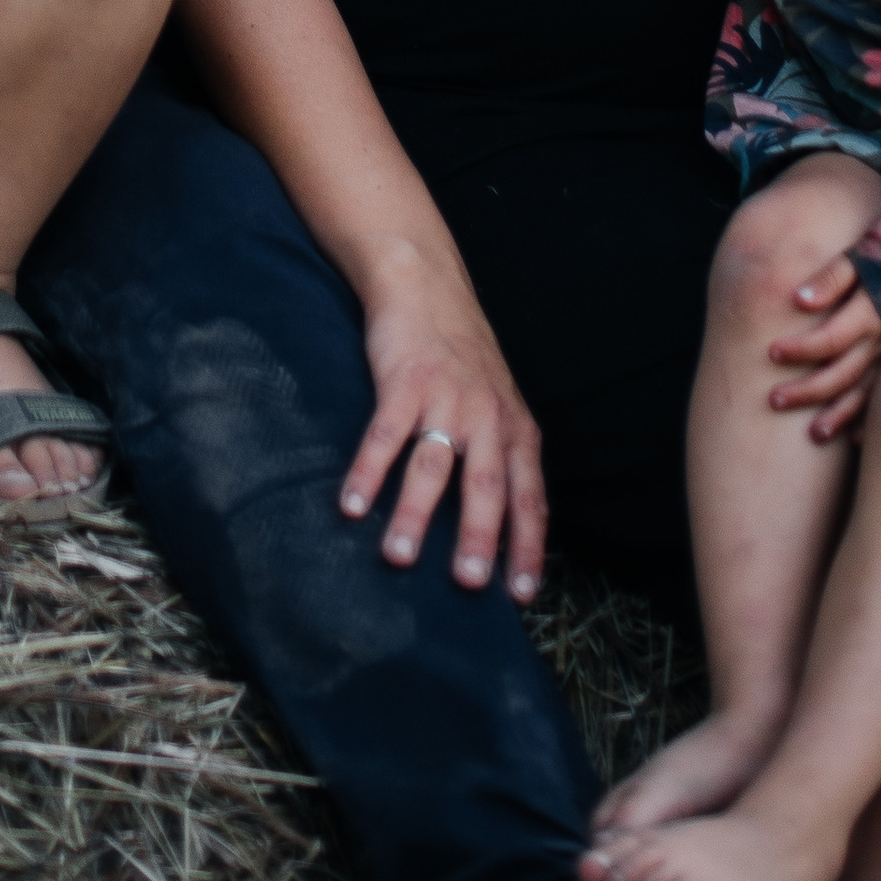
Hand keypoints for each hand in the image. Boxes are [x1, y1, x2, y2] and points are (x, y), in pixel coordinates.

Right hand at [342, 236, 548, 603]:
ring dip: (414, 514)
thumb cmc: (463, 356)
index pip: (530, 497)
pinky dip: (368, 471)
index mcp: (515, 429)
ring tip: (397, 557)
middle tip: (468, 584)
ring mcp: (445, 398)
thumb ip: (500, 458)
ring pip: (432, 465)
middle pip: (486, 485)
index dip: (527, 546)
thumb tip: (497, 534)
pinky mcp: (404, 381)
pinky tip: (350, 504)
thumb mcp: (498, 405)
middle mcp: (486, 416)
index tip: (520, 595)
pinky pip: (385, 433)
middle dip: (479, 537)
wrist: (426, 285)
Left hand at [764, 250, 880, 440]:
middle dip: (808, 389)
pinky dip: (875, 418)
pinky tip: (857, 438)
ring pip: (868, 392)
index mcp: (872, 309)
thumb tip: (797, 300)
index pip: (830, 338)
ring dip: (840, 414)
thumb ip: (832, 277)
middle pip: (844, 372)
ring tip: (814, 434)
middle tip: (774, 401)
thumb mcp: (863, 252)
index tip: (771, 353)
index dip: (800, 348)